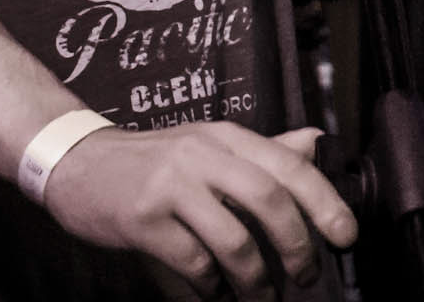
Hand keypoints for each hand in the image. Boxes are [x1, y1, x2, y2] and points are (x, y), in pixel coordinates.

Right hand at [42, 122, 356, 299]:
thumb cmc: (155, 160)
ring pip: (234, 240)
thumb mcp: (210, 144)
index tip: (345, 236)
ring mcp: (172, 186)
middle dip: (297, 246)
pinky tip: (215, 293)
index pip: (290, 166)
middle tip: (305, 276)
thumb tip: (316, 143)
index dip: (325, 203)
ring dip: (255, 280)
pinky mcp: (143, 219)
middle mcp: (204, 154)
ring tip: (261, 296)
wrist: (79, 162)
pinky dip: (212, 287)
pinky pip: (193, 262)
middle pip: (270, 200)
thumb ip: (263, 150)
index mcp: (228, 137)